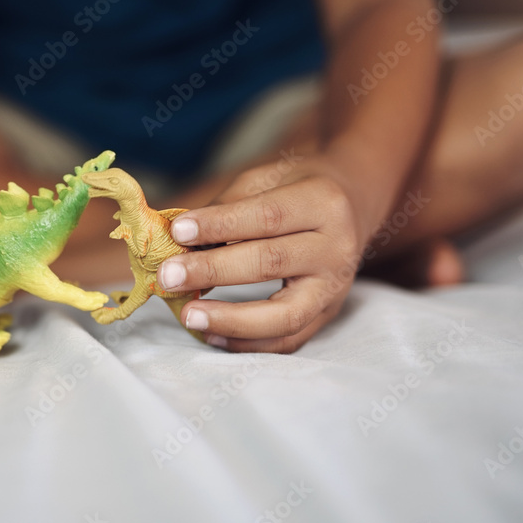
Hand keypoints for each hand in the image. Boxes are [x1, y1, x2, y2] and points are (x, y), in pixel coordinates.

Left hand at [156, 158, 367, 352]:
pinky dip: (247, 343)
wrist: (353, 207)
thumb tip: (178, 240)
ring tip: (188, 315)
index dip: (220, 226)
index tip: (178, 232)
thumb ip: (227, 207)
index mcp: (323, 202)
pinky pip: (287, 340)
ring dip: (230, 319)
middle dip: (214, 271)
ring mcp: (335, 288)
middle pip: (271, 263)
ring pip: (284, 314)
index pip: (266, 217)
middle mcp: (336, 247)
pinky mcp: (326, 316)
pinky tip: (211, 334)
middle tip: (169, 275)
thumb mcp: (267, 179)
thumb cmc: (298, 188)